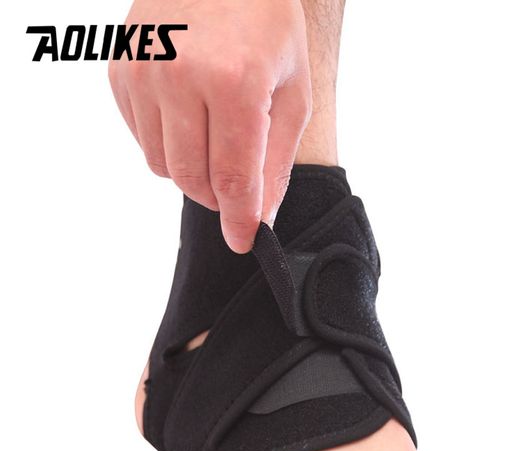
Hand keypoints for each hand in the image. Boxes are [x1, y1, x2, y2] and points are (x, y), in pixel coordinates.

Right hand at [109, 0, 311, 251]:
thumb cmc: (267, 26)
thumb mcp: (293, 91)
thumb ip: (276, 161)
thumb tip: (259, 217)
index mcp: (234, 81)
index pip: (233, 177)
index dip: (239, 219)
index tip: (242, 243)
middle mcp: (181, 76)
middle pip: (194, 180)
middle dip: (219, 196)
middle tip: (237, 183)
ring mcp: (143, 71)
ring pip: (163, 166)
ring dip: (193, 170)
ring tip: (215, 137)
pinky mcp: (121, 71)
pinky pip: (142, 140)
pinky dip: (168, 144)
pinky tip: (188, 116)